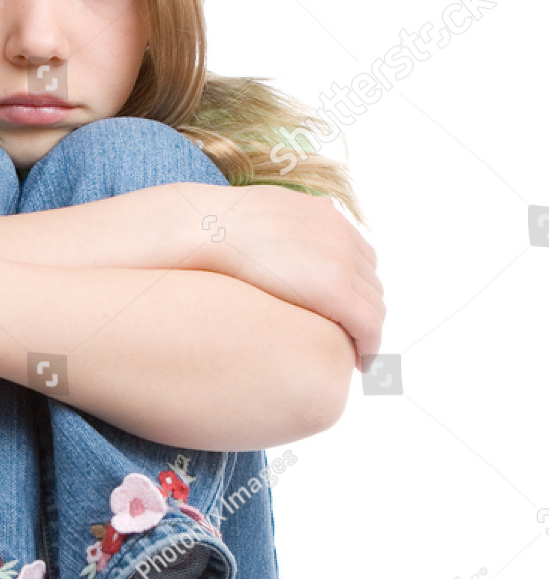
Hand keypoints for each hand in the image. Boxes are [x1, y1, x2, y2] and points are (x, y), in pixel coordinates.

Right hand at [201, 185, 385, 362]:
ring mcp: (340, 260)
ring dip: (368, 331)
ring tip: (356, 355)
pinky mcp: (335, 288)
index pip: (360, 257)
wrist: (205, 230)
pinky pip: (368, 324)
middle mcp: (339, 235)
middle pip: (371, 283)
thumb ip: (274, 227)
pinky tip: (360, 363)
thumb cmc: (212, 231)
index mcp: (323, 215)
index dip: (357, 289)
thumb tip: (264, 240)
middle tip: (353, 340)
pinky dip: (370, 344)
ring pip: (374, 305)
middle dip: (366, 312)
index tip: (347, 313)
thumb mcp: (252, 216)